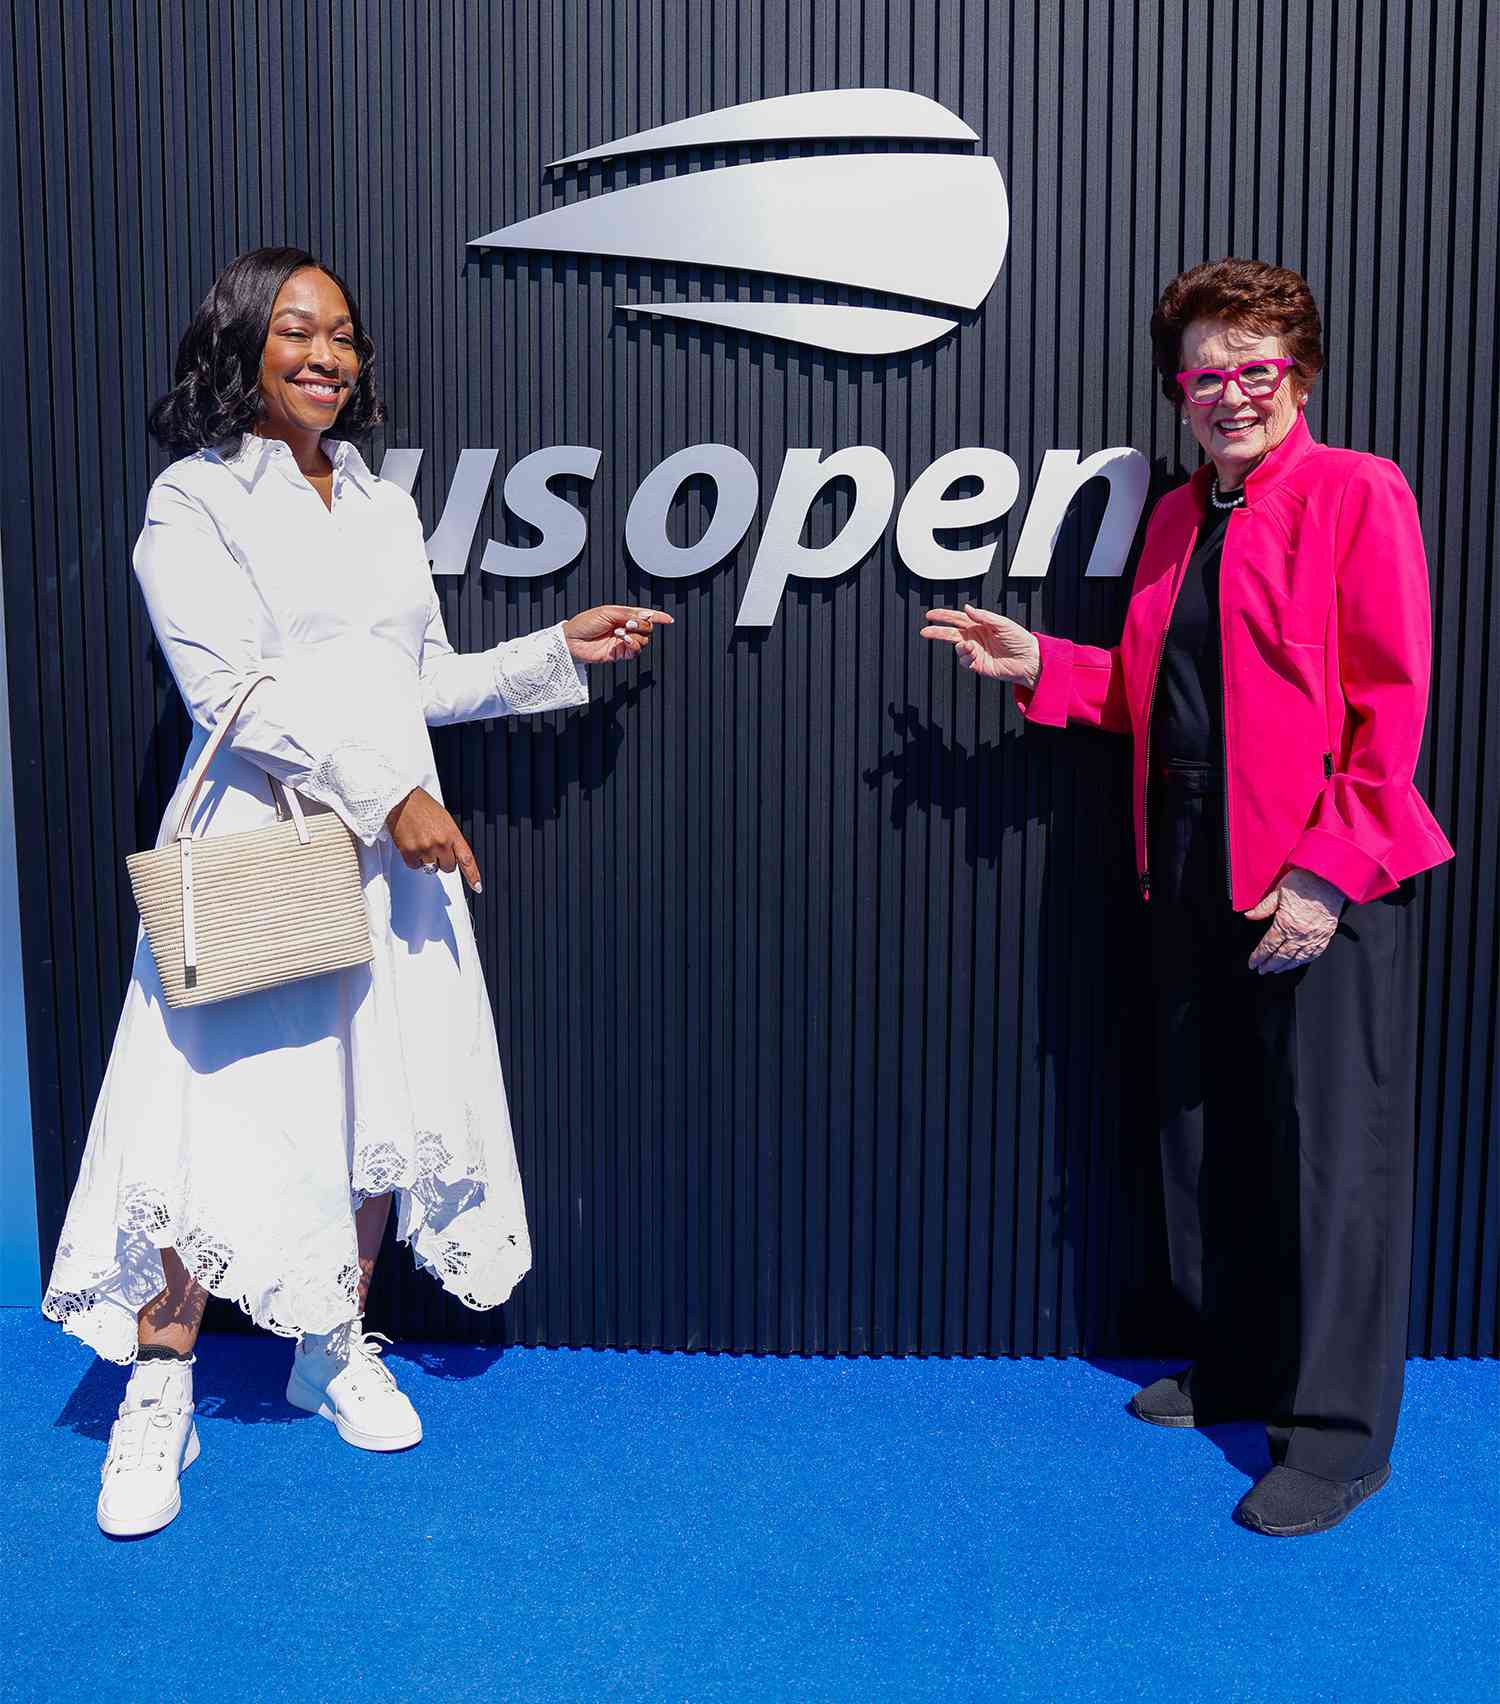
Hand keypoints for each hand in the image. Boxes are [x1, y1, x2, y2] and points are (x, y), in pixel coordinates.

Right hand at [386, 788, 481, 892]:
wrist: (401, 800)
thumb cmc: (422, 807)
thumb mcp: (444, 820)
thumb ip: (450, 838)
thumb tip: (451, 855)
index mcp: (452, 834)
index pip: (467, 859)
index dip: (473, 875)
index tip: (477, 887)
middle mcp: (441, 843)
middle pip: (448, 867)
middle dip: (443, 860)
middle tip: (434, 846)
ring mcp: (425, 848)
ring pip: (431, 869)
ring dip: (428, 860)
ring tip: (421, 843)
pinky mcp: (409, 852)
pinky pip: (415, 866)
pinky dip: (413, 860)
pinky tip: (411, 844)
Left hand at [563, 605, 674, 663]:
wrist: (572, 640)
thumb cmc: (585, 623)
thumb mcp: (608, 612)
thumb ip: (629, 613)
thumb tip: (646, 615)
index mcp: (623, 615)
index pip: (645, 615)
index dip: (658, 617)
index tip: (668, 619)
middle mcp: (625, 628)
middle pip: (647, 628)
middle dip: (642, 625)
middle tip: (629, 623)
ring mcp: (623, 642)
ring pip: (644, 640)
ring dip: (635, 635)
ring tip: (620, 633)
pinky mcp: (619, 654)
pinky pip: (635, 652)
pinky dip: (633, 645)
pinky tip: (623, 641)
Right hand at [920, 604, 1041, 685]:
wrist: (1029, 661)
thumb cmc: (1020, 640)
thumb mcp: (1002, 623)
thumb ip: (983, 616)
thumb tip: (967, 608)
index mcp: (980, 625)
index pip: (958, 618)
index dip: (944, 616)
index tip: (930, 615)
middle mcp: (976, 637)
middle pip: (951, 633)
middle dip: (937, 632)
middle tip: (925, 631)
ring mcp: (976, 651)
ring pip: (957, 648)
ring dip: (960, 647)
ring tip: (969, 647)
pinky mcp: (978, 665)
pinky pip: (965, 661)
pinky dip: (966, 658)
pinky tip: (974, 655)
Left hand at [1244, 868, 1344, 973]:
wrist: (1331, 878)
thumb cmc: (1306, 881)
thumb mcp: (1278, 891)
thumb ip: (1263, 907)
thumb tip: (1249, 916)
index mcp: (1286, 923)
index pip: (1269, 945)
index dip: (1259, 956)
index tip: (1253, 963)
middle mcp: (1300, 933)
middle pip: (1282, 956)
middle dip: (1270, 965)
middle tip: (1262, 970)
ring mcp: (1315, 936)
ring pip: (1298, 958)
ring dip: (1285, 966)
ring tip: (1276, 970)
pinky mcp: (1326, 935)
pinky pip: (1315, 953)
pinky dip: (1304, 961)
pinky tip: (1298, 962)